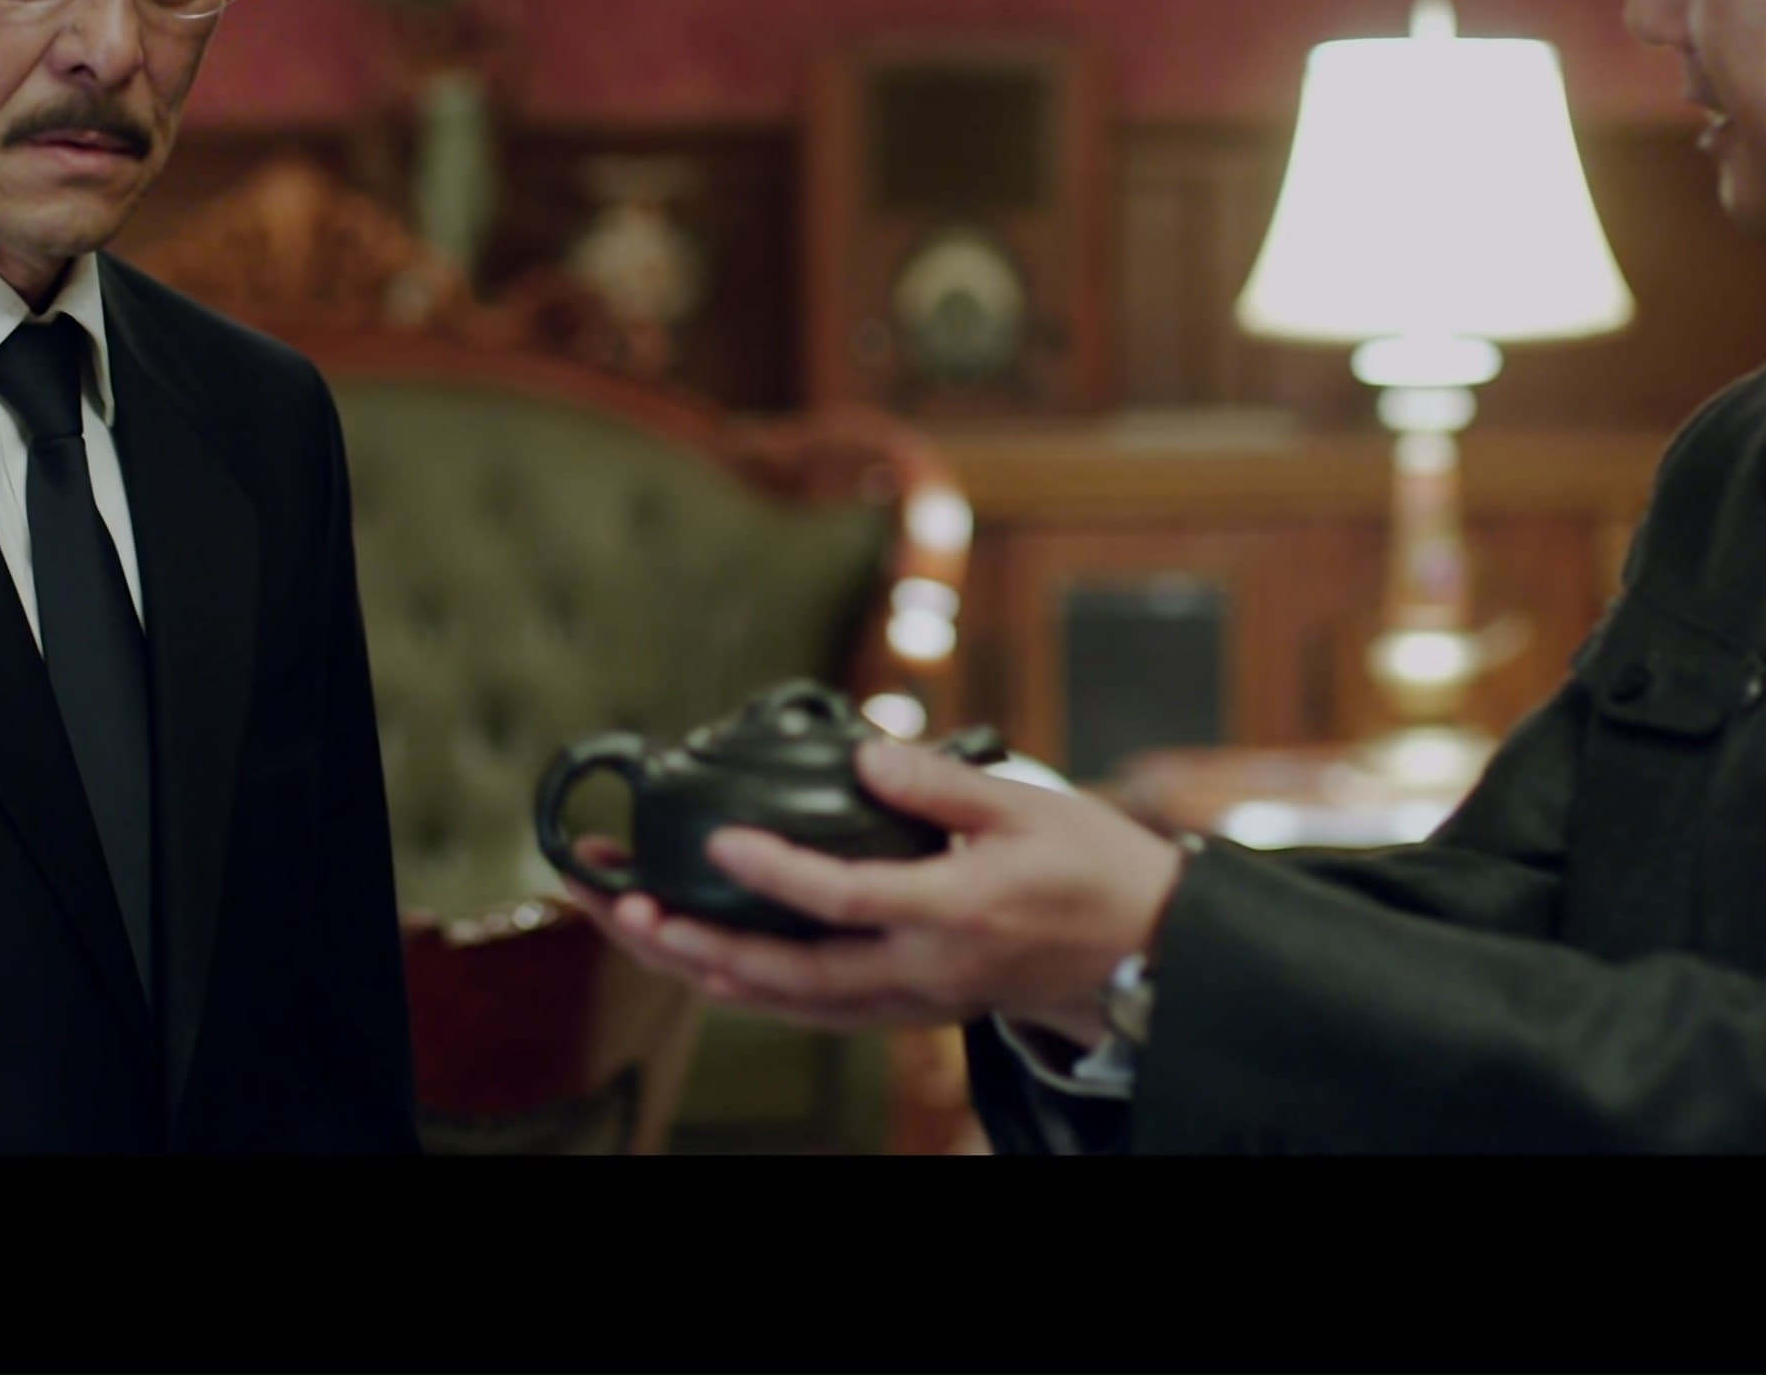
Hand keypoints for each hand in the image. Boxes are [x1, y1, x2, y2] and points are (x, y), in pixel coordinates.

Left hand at [562, 739, 1188, 1040]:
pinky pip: (811, 1010)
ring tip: (636, 931)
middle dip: (695, 945)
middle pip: (785, 976)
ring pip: (788, 1005)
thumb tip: (866, 755)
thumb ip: (941, 785)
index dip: (773, 872)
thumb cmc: (1091, 870)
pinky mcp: (908, 1007)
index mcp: (952, 913)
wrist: (1141, 953)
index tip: (717, 840)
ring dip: (704, 970)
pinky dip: (748, 989)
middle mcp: (920, 971)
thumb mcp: (1029, 807)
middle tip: (624, 910)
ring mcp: (911, 1000)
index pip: (843, 899)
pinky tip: (700, 959)